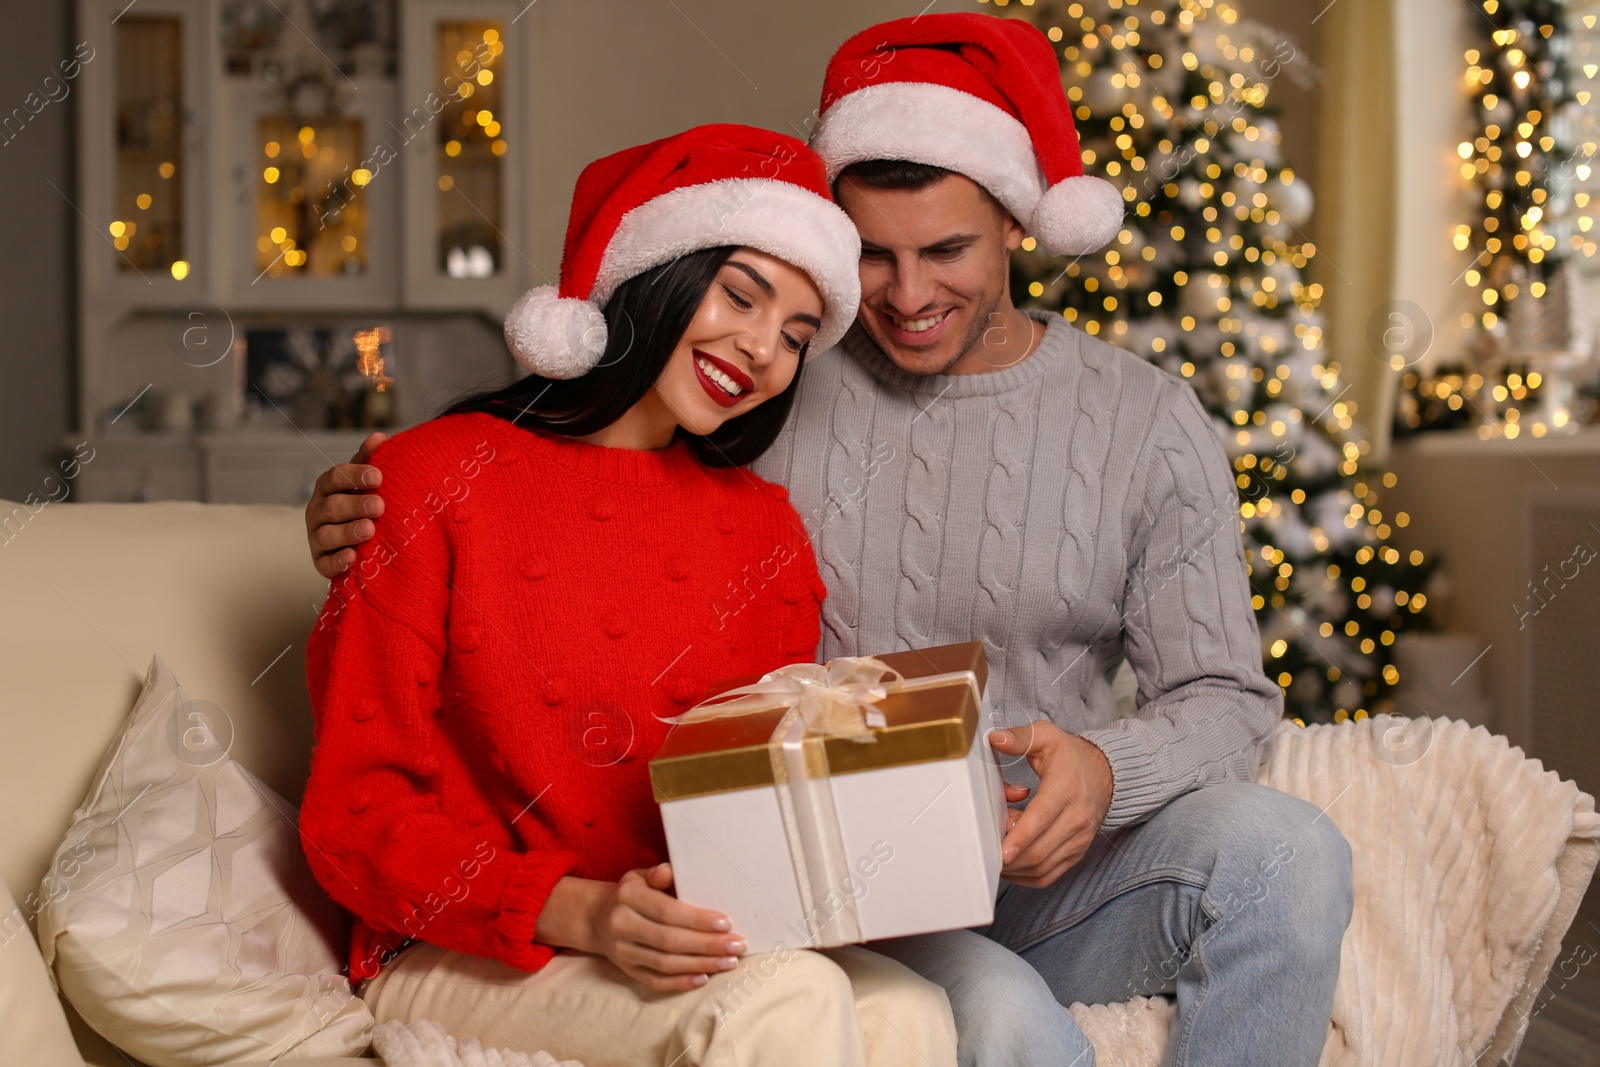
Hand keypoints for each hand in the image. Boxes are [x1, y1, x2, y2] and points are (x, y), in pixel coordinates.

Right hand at [306, 431, 386, 578]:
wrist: (359, 541)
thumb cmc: (363, 502)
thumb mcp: (366, 482)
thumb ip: (370, 460)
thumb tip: (379, 437)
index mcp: (329, 487)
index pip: (336, 477)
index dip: (355, 476)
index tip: (378, 476)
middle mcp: (318, 511)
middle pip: (332, 506)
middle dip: (355, 505)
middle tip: (379, 506)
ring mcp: (317, 537)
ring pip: (326, 535)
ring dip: (347, 532)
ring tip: (369, 530)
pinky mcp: (321, 561)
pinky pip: (324, 564)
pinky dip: (337, 562)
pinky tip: (352, 558)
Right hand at [589, 864, 745, 991]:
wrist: (595, 918)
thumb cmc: (629, 894)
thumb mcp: (638, 876)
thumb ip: (657, 874)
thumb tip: (670, 871)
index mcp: (628, 898)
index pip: (666, 911)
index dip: (697, 919)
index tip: (726, 923)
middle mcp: (623, 926)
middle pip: (669, 941)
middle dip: (707, 945)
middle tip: (737, 945)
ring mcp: (624, 952)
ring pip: (665, 963)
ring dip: (701, 964)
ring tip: (729, 962)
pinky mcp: (627, 970)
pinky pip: (655, 981)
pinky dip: (680, 982)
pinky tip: (704, 978)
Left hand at [988, 721, 1114, 888]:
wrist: (1105, 774)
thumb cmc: (1071, 756)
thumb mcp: (1047, 736)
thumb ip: (1021, 737)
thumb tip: (995, 738)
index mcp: (1067, 788)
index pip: (1042, 818)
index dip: (1021, 837)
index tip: (1002, 851)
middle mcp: (1077, 818)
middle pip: (1039, 849)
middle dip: (1009, 853)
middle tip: (988, 841)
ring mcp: (1078, 839)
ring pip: (1042, 867)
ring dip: (1014, 864)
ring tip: (998, 845)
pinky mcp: (1076, 853)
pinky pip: (1047, 875)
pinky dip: (1024, 874)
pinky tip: (1010, 862)